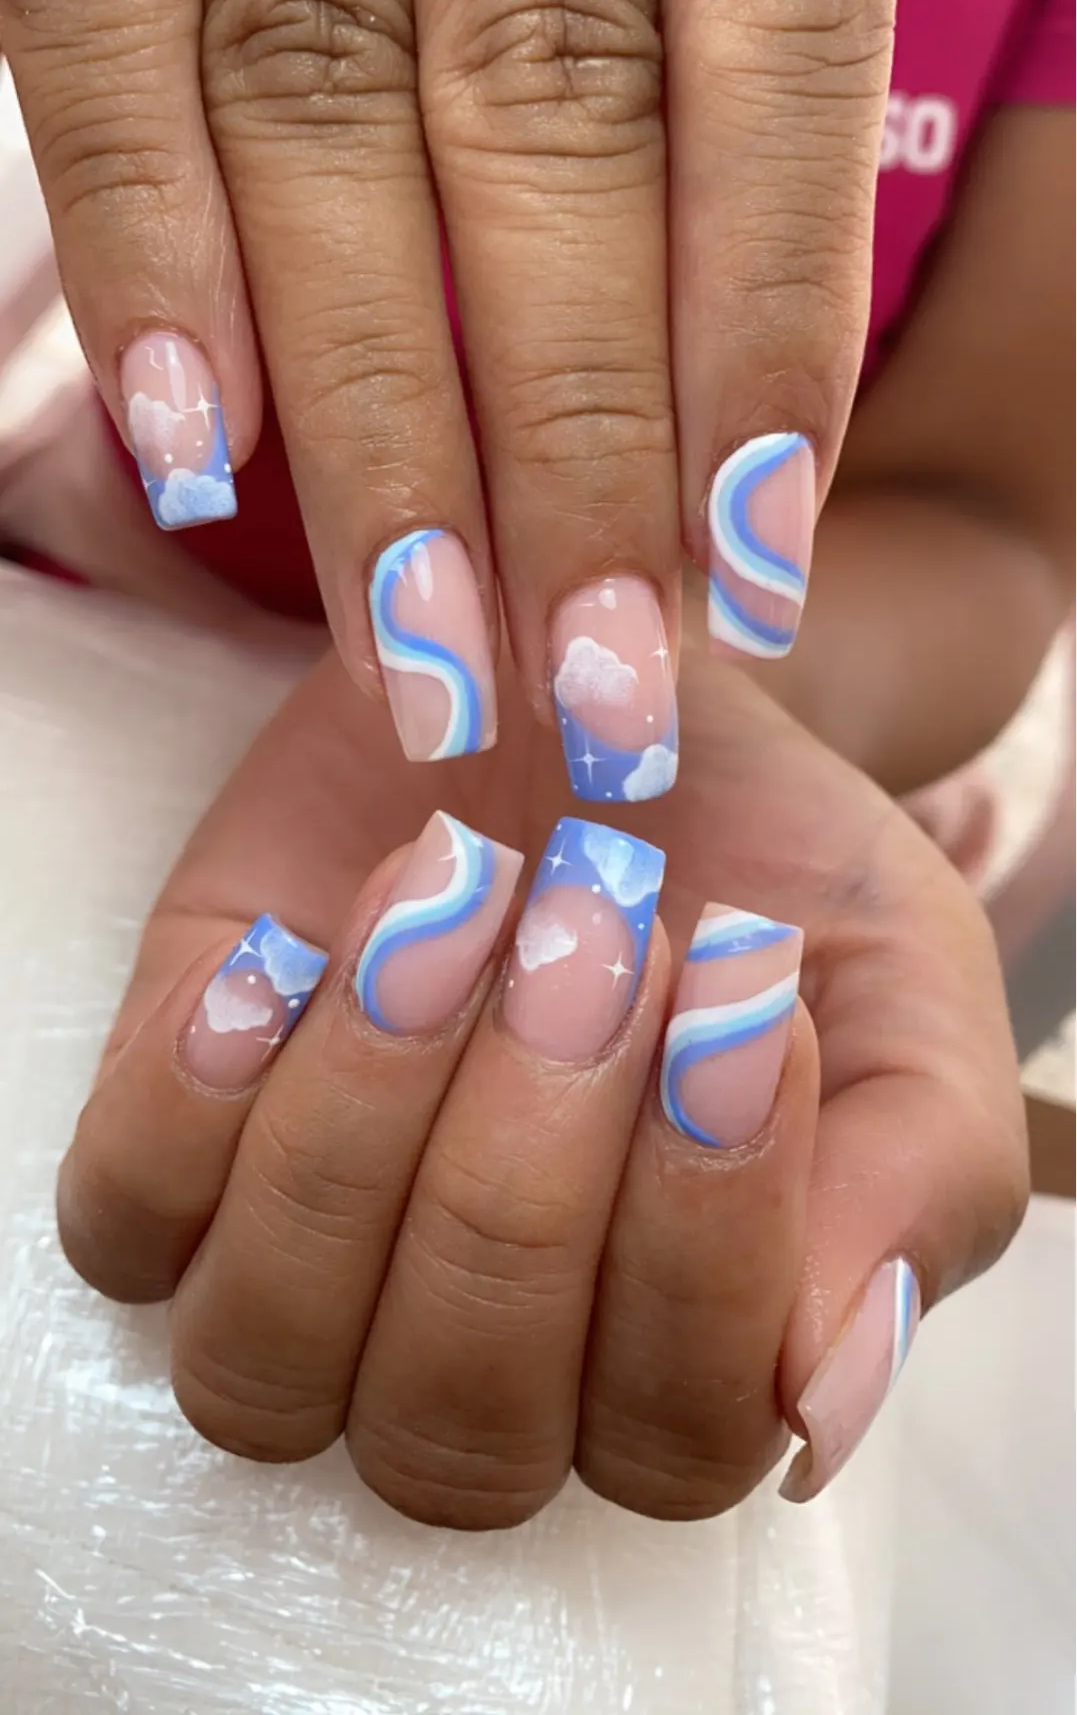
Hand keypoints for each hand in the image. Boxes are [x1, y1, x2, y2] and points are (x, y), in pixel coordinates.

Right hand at [0, 0, 893, 785]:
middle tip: (587, 685)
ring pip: (325, 64)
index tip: (751, 560)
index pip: (775, 7)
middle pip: (554, 79)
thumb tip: (708, 364)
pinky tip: (193, 445)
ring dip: (380, 394)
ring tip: (424, 642)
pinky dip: (143, 213)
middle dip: (577, 418)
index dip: (771, 305)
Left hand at [57, 607, 1026, 1527]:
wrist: (618, 697)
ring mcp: (305, 1273)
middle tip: (597, 921)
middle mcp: (479, 1365)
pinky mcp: (173, 1150)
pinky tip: (282, 958)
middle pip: (458, 1420)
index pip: (670, 1435)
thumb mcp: (910, 989)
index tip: (742, 987)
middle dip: (529, 1164)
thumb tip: (819, 1415)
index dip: (701, 1236)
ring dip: (364, 1123)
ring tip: (454, 895)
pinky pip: (125, 1225)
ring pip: (266, 1355)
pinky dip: (192, 1110)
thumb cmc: (772, 873)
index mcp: (673, 1365)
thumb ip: (918, 1190)